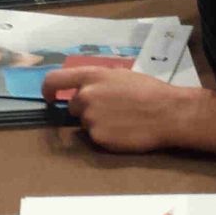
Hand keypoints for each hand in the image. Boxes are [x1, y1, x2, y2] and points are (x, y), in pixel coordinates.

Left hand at [39, 66, 215, 153]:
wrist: (168, 113)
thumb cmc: (149, 91)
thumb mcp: (121, 76)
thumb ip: (99, 81)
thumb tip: (86, 88)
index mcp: (91, 76)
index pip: (54, 80)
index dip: (47, 90)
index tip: (50, 98)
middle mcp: (86, 96)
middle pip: (74, 107)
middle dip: (86, 110)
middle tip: (110, 111)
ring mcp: (90, 119)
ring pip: (85, 124)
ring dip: (98, 123)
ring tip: (122, 121)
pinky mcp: (97, 138)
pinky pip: (95, 138)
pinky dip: (106, 137)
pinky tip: (124, 132)